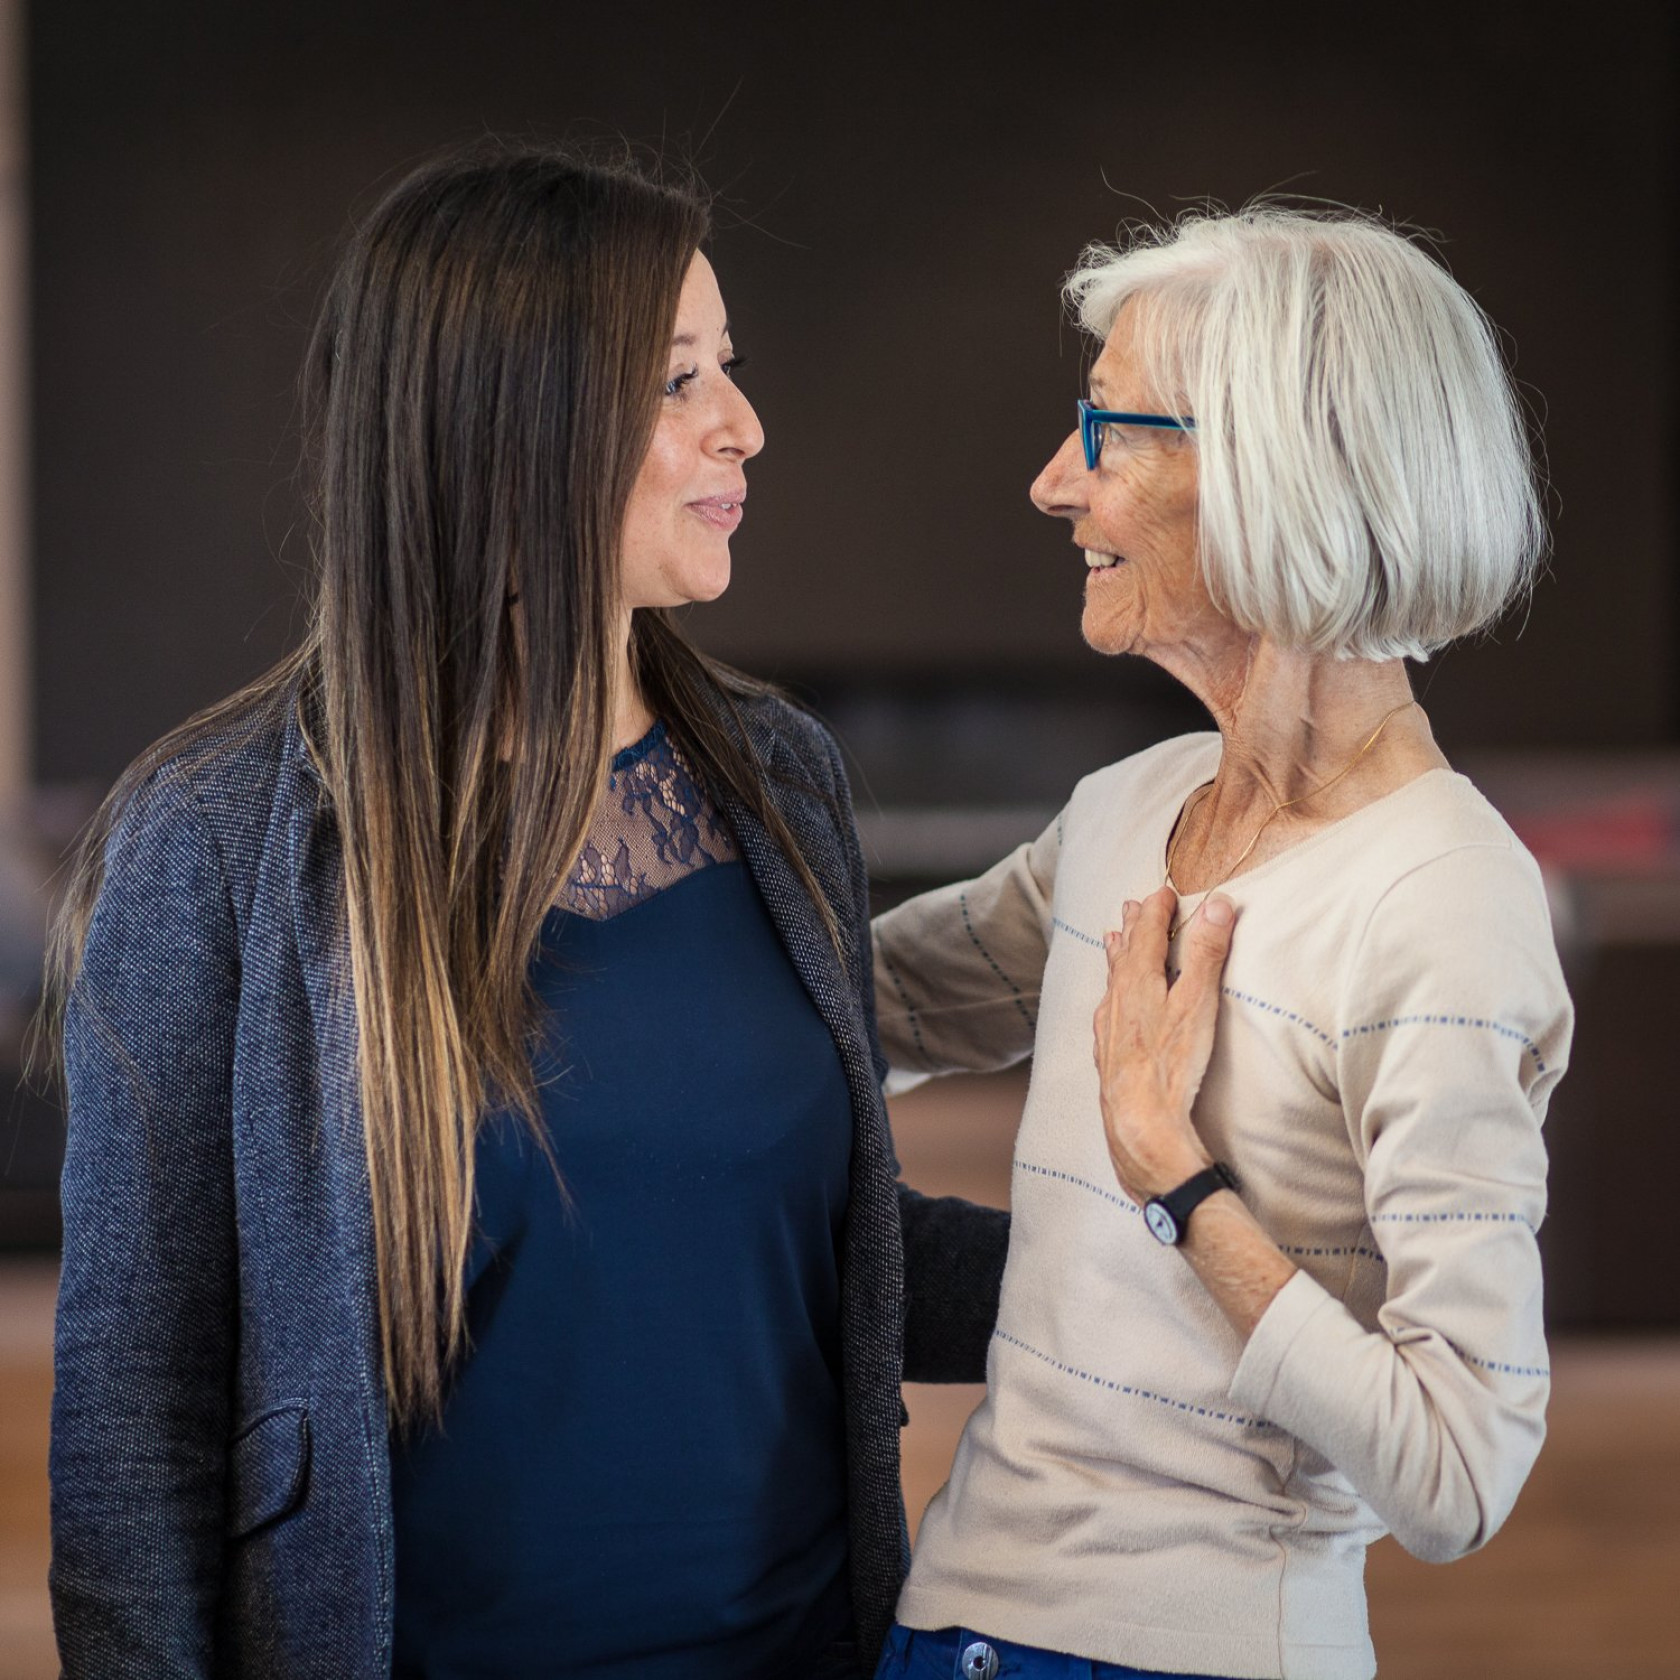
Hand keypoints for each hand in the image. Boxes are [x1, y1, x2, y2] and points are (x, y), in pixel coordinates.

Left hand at [1093, 885, 1235, 1203]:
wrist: (1139, 1123)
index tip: (1164, 891)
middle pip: (1124, 953)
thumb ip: (1207, 953)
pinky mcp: (1108, 1055)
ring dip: (1116, 956)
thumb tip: (1218, 904)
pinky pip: (1106, 1011)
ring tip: (1111, 938)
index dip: (1157, 910)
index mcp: (1139, 982)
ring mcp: (1109, 1029)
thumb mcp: (1198, 1003)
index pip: (1147, 934)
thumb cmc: (1171, 1064)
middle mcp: (1117, 1000)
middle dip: (1132, 927)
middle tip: (1131, 906)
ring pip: (1111, 981)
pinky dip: (1110, 994)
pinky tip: (1108, 1005)